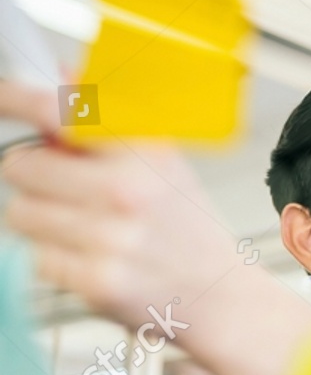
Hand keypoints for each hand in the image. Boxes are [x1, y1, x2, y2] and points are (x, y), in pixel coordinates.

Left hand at [0, 80, 310, 374]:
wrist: (226, 301)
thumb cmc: (191, 235)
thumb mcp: (164, 166)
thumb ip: (108, 122)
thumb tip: (61, 73)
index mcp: (143, 152)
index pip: (57, 109)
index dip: (11, 99)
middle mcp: (128, 190)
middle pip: (19, 166)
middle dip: (34, 181)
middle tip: (68, 196)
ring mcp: (112, 237)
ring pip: (20, 214)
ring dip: (42, 224)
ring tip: (87, 234)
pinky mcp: (99, 280)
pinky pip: (39, 259)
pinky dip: (59, 263)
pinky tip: (96, 263)